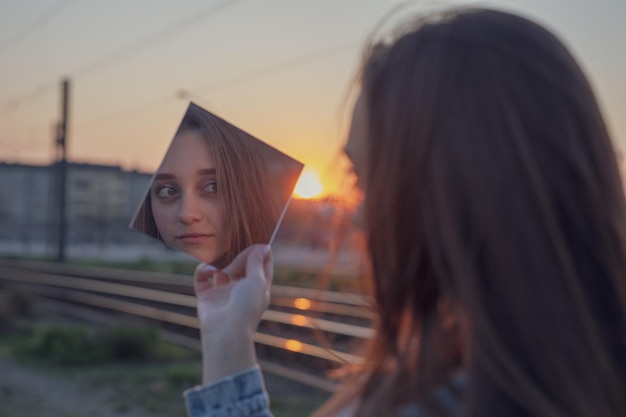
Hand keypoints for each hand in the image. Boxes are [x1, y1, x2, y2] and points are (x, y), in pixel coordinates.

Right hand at [193, 244, 272, 383]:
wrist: (226, 331)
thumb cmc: (246, 306)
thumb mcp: (257, 281)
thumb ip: (257, 263)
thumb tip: (264, 247)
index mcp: (258, 288)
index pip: (262, 266)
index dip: (261, 253)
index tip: (258, 241)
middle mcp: (241, 290)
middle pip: (242, 266)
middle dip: (239, 256)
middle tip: (237, 250)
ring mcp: (223, 293)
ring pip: (221, 270)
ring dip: (220, 262)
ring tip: (221, 260)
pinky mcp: (207, 297)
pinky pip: (202, 278)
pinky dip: (203, 270)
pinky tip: (209, 269)